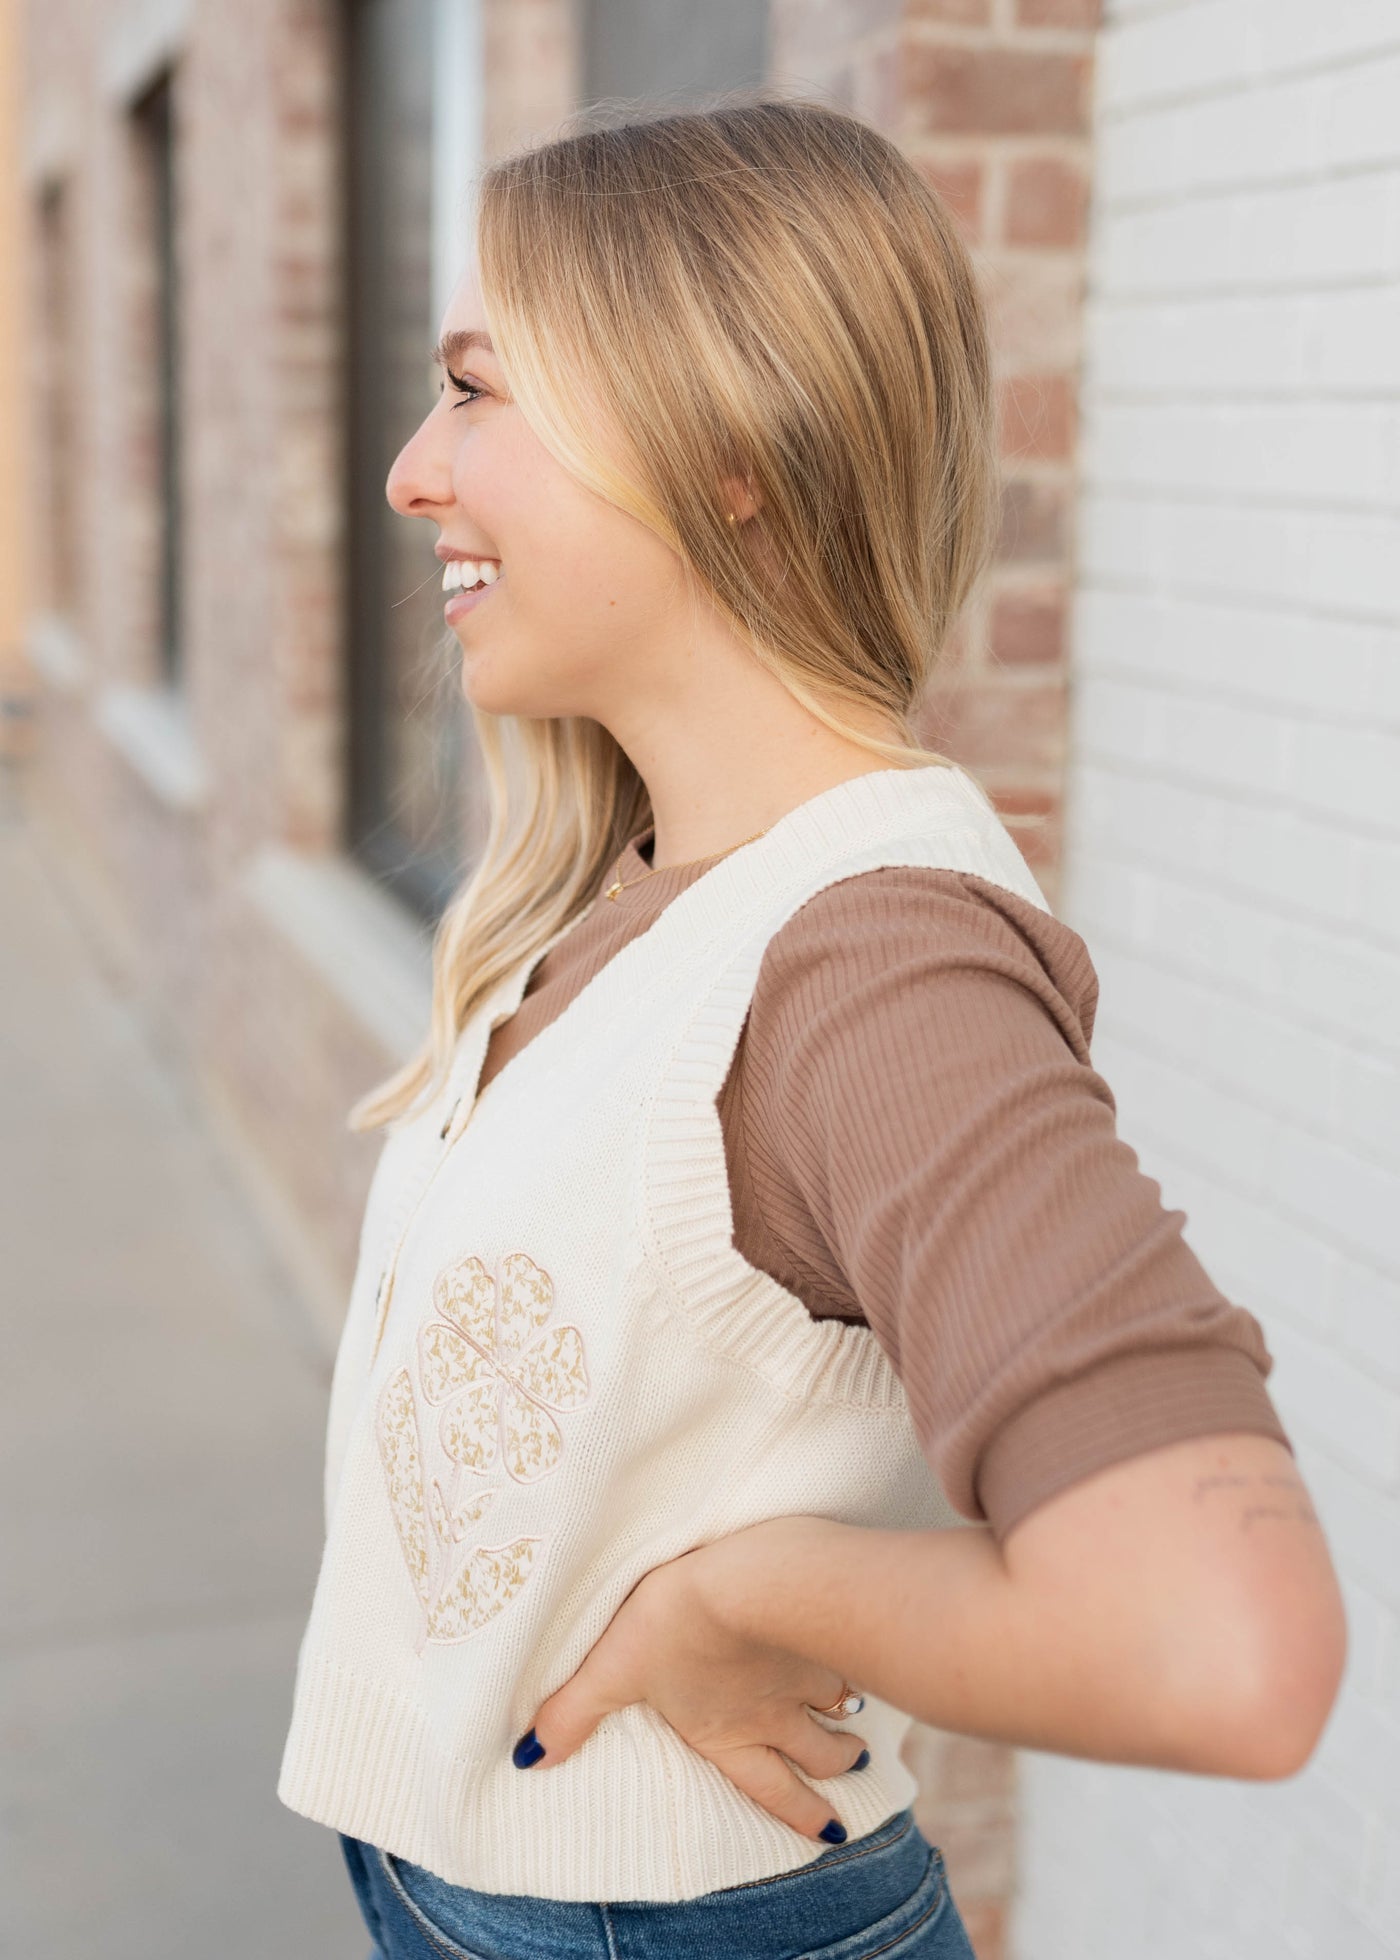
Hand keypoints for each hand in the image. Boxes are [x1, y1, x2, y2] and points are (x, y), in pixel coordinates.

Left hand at [511, 1519, 869, 1840]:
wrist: (749, 1580)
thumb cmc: (674, 1624)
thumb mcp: (612, 1668)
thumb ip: (573, 1713)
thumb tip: (526, 1758)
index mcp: (727, 1732)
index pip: (769, 1786)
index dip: (799, 1812)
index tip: (829, 1830)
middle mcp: (774, 1716)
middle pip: (817, 1757)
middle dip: (833, 1770)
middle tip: (849, 1773)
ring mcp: (808, 1674)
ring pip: (840, 1712)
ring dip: (849, 1725)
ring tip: (860, 1732)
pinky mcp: (827, 1630)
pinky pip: (850, 1658)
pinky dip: (856, 1665)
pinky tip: (858, 1657)